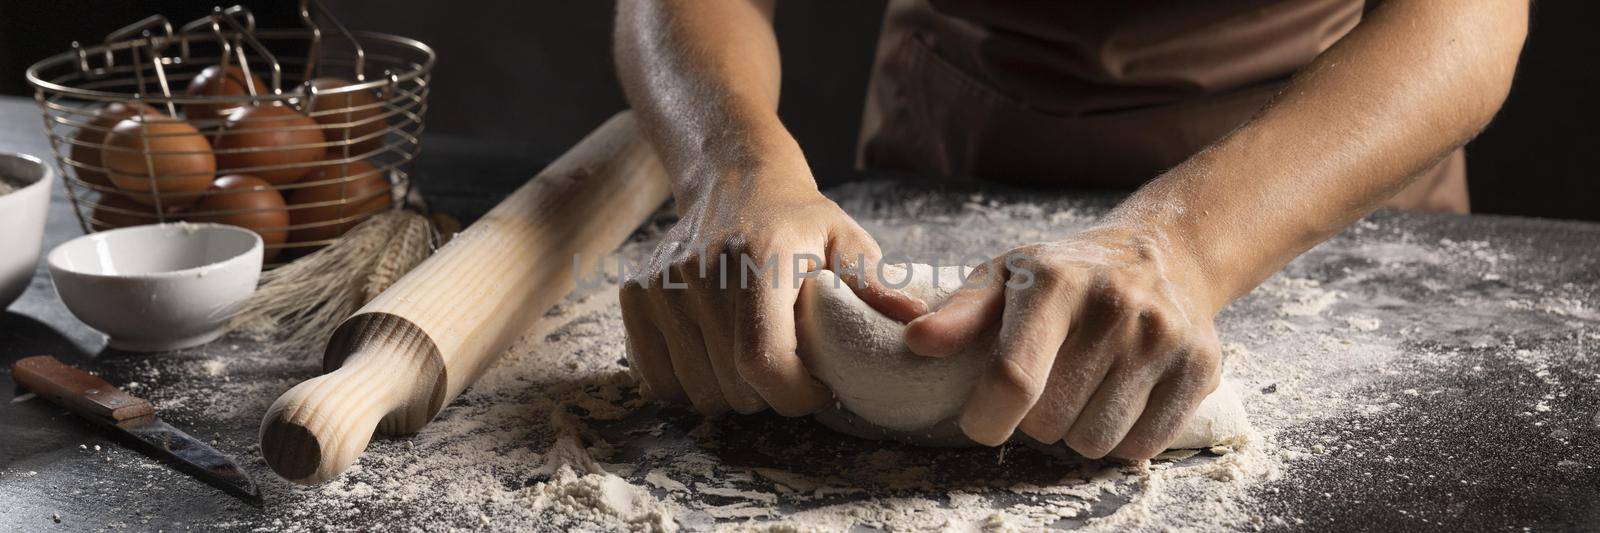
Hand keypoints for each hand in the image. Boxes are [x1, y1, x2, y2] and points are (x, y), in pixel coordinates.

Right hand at [621, 160, 924, 416]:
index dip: (795, 395)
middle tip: (792, 364)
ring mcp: (661, 286)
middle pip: (733, 387)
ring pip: (698, 392)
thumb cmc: (800, 221)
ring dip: (733, 391)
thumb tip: (916, 322)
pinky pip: (659, 380)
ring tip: (757, 354)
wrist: (733, 180)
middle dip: (772, 394)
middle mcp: (701, 273)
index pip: (764, 363)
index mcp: (759, 261)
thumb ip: (873, 285)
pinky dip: (691, 384)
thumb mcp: (846, 241)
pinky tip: (718, 356)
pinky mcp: (635, 297)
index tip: (818, 388)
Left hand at [904, 224, 1222, 459]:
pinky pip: (1140, 447)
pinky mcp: (1199, 367)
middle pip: (1049, 421)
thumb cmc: (1066, 274)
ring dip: (1077, 430)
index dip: (986, 417)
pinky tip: (1118, 397)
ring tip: (1083, 387)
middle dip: (1033, 418)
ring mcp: (1163, 338)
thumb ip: (956, 314)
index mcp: (1055, 282)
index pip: (1013, 379)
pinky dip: (1121, 439)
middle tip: (1046, 382)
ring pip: (1094, 443)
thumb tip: (915, 340)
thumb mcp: (1003, 278)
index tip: (982, 419)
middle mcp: (1114, 306)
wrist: (1163, 253)